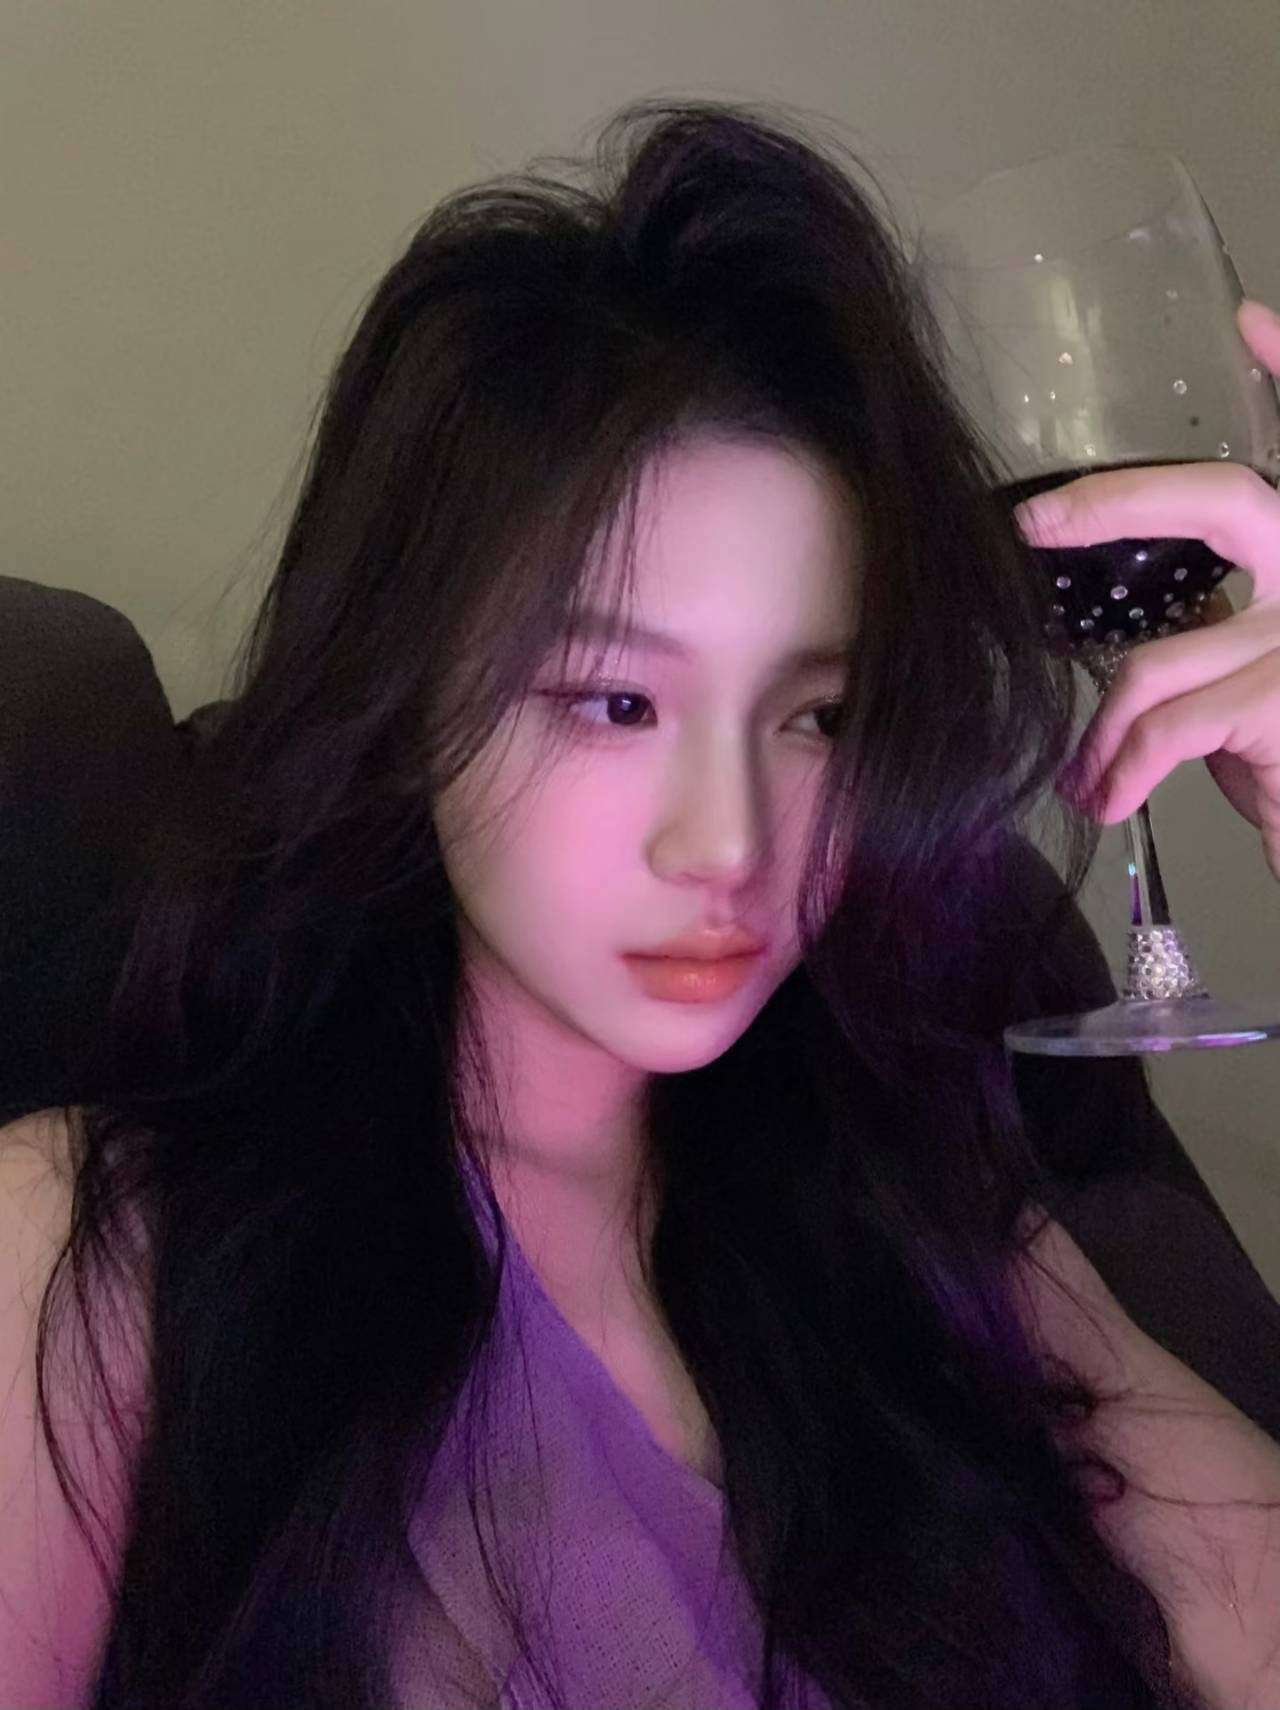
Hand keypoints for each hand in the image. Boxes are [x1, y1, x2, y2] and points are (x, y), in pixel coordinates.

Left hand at [1013, 298, 1279, 883]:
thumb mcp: (1254, 682)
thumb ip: (1211, 634)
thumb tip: (1123, 647)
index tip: (1247, 317)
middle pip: (1220, 502)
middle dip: (1116, 504)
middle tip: (1032, 523)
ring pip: (1155, 664)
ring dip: (1098, 732)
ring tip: (1080, 776)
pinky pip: (1166, 727)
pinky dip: (1119, 770)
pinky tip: (1105, 800)